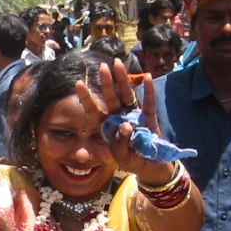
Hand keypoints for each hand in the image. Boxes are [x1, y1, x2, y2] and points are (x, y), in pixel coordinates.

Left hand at [75, 60, 170, 182]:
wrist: (151, 167)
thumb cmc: (132, 161)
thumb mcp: (121, 157)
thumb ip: (120, 143)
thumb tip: (126, 125)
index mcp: (108, 127)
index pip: (95, 111)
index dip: (87, 98)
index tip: (79, 83)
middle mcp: (119, 117)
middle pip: (111, 97)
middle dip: (107, 82)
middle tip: (102, 66)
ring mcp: (134, 115)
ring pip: (127, 95)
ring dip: (123, 80)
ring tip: (118, 64)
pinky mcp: (149, 118)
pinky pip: (148, 103)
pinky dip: (148, 91)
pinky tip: (147, 78)